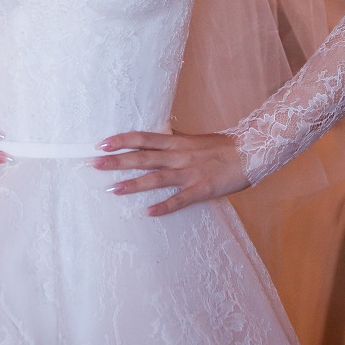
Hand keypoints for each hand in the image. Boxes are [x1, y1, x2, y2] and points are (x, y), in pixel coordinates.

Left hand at [91, 122, 248, 215]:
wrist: (250, 153)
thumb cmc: (219, 147)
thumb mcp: (192, 138)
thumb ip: (172, 137)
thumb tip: (156, 131)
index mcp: (176, 142)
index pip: (143, 138)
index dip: (121, 140)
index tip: (100, 143)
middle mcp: (178, 156)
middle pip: (143, 157)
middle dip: (118, 161)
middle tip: (94, 164)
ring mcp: (189, 173)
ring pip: (156, 178)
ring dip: (133, 184)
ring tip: (112, 189)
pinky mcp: (201, 190)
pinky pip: (179, 200)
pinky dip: (164, 206)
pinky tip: (147, 213)